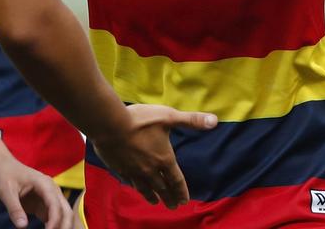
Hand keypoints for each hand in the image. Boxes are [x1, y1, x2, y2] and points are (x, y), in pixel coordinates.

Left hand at [0, 151, 71, 228]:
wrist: (3, 165)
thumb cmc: (4, 174)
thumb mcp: (6, 191)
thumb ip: (14, 209)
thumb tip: (23, 226)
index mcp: (45, 184)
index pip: (55, 205)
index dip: (54, 222)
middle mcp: (52, 190)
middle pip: (66, 211)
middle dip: (64, 227)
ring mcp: (50, 197)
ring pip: (63, 215)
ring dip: (61, 228)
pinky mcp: (44, 204)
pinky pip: (54, 218)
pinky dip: (54, 227)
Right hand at [90, 104, 216, 207]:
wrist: (110, 124)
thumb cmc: (140, 120)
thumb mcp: (169, 117)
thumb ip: (191, 120)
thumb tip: (215, 120)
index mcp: (164, 159)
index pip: (176, 180)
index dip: (181, 191)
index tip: (184, 201)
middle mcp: (150, 170)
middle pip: (162, 189)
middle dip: (169, 198)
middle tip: (173, 206)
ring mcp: (134, 171)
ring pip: (146, 189)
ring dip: (152, 197)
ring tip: (155, 202)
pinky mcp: (120, 169)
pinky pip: (131, 183)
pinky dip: (136, 188)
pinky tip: (136, 188)